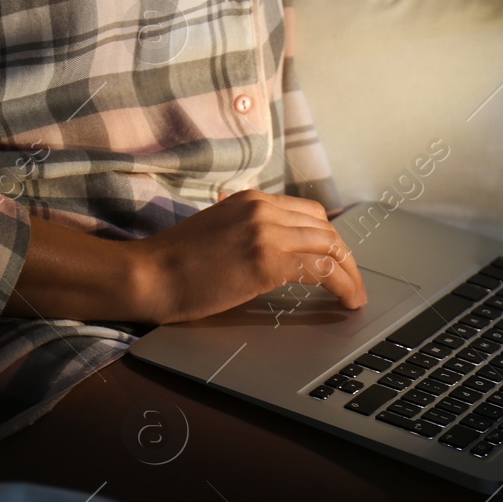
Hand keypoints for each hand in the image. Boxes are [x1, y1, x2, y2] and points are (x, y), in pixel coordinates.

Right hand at [129, 189, 368, 323]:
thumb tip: (276, 253)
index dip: (329, 239)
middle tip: (353, 283)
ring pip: (330, 246)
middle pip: (325, 228)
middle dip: (345, 257)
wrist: (147, 275)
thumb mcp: (216, 231)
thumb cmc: (173, 264)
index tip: (338, 262)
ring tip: (355, 296)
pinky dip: (342, 285)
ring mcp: (266, 231)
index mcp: (251, 199)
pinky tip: (347, 301)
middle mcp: (263, 208)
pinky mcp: (267, 259)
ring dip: (350, 274)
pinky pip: (321, 269)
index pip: (309, 213)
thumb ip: (246, 232)